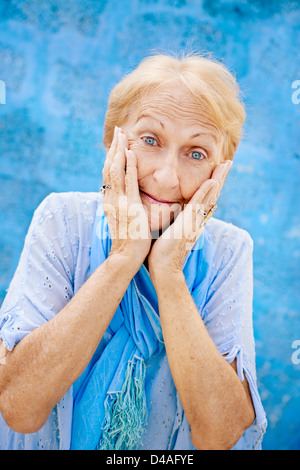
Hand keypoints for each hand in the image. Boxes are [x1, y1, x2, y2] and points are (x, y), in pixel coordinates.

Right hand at [102, 126, 151, 267]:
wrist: (126, 257)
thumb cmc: (129, 242)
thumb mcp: (125, 220)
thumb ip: (127, 207)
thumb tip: (131, 199)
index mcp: (111, 201)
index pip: (110, 174)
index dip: (113, 156)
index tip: (117, 142)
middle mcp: (111, 199)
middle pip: (110, 167)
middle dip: (114, 148)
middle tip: (118, 130)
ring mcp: (119, 202)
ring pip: (116, 171)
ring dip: (119, 151)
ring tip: (122, 134)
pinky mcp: (129, 207)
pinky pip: (127, 182)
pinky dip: (127, 166)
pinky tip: (129, 153)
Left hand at [148, 160, 232, 276]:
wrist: (164, 268)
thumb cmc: (162, 252)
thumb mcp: (168, 231)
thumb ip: (170, 221)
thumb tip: (165, 214)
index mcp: (192, 219)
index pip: (204, 197)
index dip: (212, 184)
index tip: (217, 171)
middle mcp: (196, 218)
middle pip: (212, 193)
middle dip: (220, 177)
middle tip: (228, 162)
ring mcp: (194, 220)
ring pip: (209, 195)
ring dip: (218, 179)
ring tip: (225, 165)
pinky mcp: (188, 223)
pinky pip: (198, 204)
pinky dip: (205, 192)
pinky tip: (212, 181)